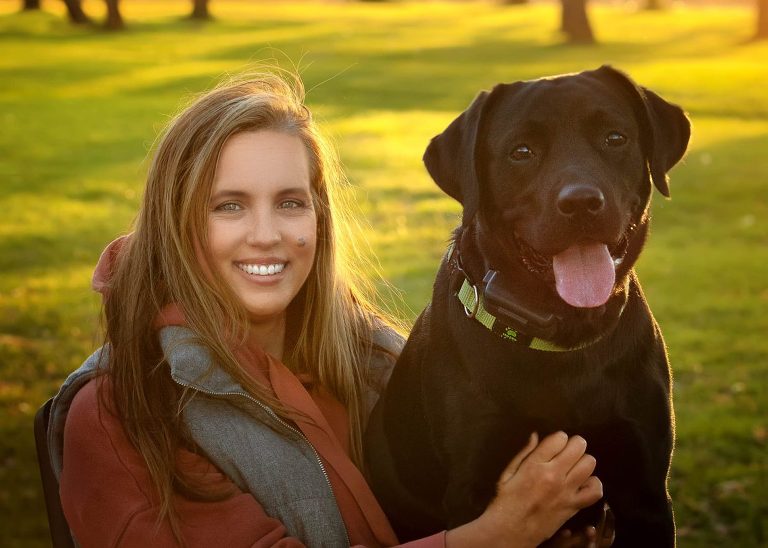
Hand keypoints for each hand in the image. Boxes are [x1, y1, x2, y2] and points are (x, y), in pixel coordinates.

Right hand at [446, 432, 602, 547]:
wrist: (510, 531)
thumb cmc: (505, 500)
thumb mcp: (507, 473)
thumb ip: (523, 453)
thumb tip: (536, 435)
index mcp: (535, 464)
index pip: (560, 437)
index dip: (558, 439)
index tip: (554, 446)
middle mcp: (553, 474)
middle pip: (579, 446)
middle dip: (574, 445)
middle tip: (566, 454)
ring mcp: (566, 491)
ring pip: (590, 464)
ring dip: (583, 462)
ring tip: (574, 468)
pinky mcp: (574, 506)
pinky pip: (595, 490)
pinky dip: (593, 484)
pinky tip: (583, 483)